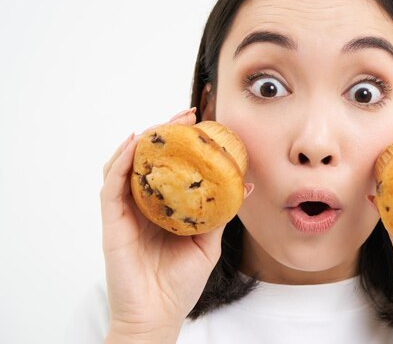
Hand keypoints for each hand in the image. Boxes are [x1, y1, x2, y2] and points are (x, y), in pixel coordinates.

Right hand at [100, 108, 225, 343]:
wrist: (158, 315)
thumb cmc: (180, 283)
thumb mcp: (207, 243)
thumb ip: (220, 213)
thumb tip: (245, 184)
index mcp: (164, 208)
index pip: (170, 167)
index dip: (183, 143)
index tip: (202, 123)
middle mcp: (142, 205)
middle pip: (148, 159)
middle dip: (165, 133)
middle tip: (186, 115)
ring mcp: (125, 212)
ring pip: (125, 166)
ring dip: (143, 141)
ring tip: (163, 125)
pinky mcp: (112, 223)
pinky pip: (111, 187)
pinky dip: (119, 162)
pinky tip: (134, 144)